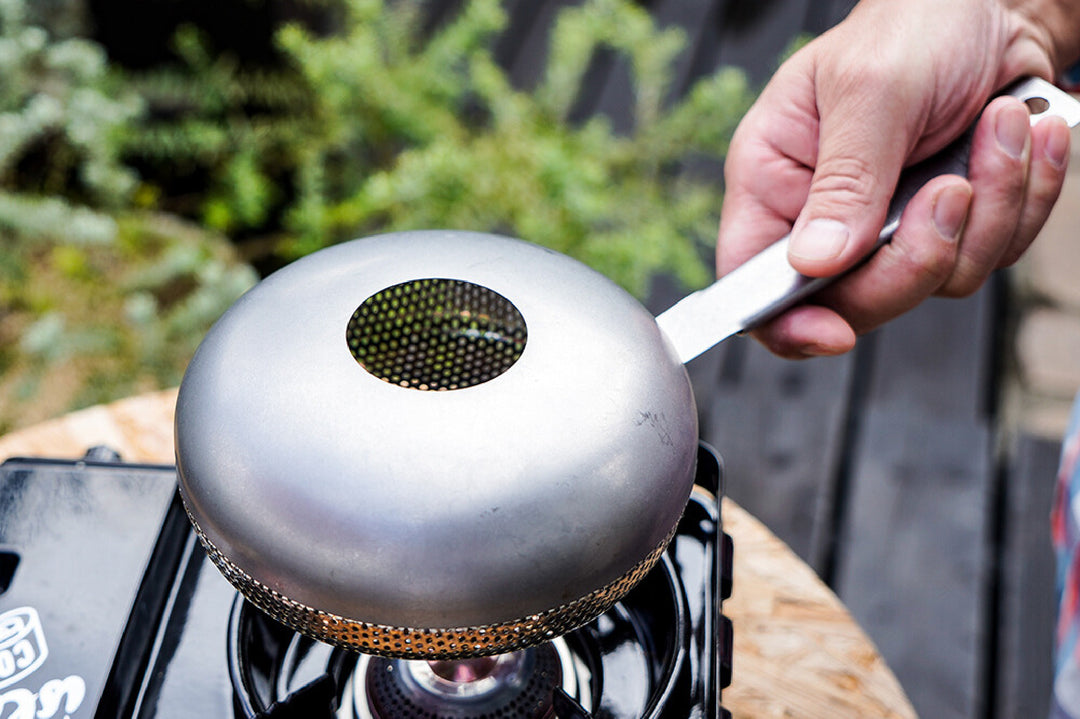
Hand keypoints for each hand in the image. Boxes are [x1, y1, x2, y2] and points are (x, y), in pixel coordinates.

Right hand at [716, 0, 1074, 357]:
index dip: (784, 322)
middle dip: (918, 255)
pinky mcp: (948, 227)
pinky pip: (989, 255)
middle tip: (950, 189)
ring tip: (1001, 126)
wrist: (996, 6)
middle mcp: (823, 216)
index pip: (751, 283)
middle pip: (853, 302)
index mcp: (774, 181)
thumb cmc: (914, 26)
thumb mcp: (870, 89)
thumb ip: (844, 179)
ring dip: (988, 210)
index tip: (833, 333)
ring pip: (935, 283)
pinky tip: (1023, 138)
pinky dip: (1022, 199)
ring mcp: (888, 229)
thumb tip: (815, 263)